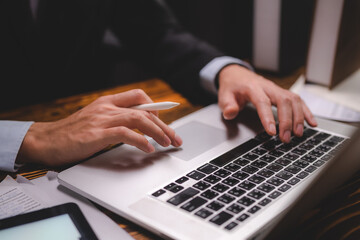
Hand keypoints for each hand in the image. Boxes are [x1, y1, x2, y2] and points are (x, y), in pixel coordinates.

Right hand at [16, 89, 181, 166]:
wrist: (46, 140)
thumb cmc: (72, 133)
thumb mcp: (96, 120)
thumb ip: (115, 119)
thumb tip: (139, 127)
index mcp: (107, 102)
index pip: (139, 96)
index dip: (156, 107)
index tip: (167, 120)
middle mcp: (107, 107)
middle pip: (144, 110)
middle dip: (163, 125)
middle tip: (174, 138)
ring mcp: (102, 119)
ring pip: (139, 119)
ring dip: (157, 131)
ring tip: (167, 142)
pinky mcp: (97, 134)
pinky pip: (126, 133)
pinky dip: (141, 141)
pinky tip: (148, 148)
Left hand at [217, 65, 316, 142]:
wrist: (237, 74)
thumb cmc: (232, 87)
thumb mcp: (224, 95)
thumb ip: (227, 105)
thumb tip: (230, 113)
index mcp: (252, 88)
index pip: (262, 102)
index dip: (268, 117)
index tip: (272, 132)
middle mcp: (268, 87)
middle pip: (283, 101)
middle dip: (287, 120)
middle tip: (286, 138)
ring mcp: (277, 89)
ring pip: (293, 100)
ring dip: (298, 117)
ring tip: (298, 134)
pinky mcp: (282, 93)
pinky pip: (298, 100)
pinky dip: (306, 112)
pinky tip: (312, 123)